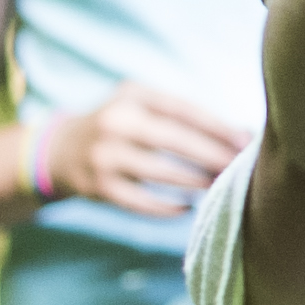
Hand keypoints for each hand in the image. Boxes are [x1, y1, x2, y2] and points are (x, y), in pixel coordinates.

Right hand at [37, 82, 249, 218]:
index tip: (245, 139)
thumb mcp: (142, 106)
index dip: (216, 126)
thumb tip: (241, 133)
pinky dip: (168, 207)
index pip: (182, 109)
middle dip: (211, 154)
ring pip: (160, 173)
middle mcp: (115, 122)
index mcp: (131, 96)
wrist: (59, 150)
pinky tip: (189, 206)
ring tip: (219, 185)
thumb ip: (184, 116)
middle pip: (173, 140)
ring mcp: (104, 156)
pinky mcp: (98, 187)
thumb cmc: (120, 126)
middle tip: (239, 166)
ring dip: (195, 181)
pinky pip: (141, 202)